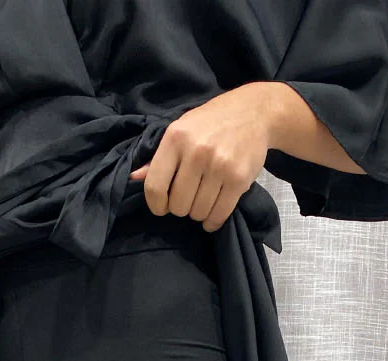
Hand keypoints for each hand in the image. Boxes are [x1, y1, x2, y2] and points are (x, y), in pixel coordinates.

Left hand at [129, 84, 276, 232]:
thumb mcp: (181, 130)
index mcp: (176, 138)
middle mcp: (196, 151)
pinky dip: (213, 221)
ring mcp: (219, 165)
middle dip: (180, 208)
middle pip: (177, 204)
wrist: (254, 112)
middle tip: (188, 199)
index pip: (154, 185)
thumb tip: (134, 177)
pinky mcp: (239, 178)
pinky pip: (219, 214)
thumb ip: (158, 156)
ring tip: (202, 201)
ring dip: (198, 213)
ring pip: (198, 212)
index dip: (156, 204)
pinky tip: (211, 216)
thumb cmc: (211, 122)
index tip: (161, 207)